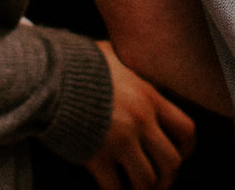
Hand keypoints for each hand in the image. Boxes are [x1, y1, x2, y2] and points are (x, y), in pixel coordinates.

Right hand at [84, 41, 194, 189]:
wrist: (48, 75)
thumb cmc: (78, 64)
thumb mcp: (114, 57)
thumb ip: (132, 70)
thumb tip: (136, 70)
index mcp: (149, 96)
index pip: (186, 130)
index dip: (185, 150)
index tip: (178, 156)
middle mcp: (140, 120)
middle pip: (171, 162)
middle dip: (166, 177)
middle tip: (155, 180)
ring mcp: (120, 140)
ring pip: (147, 180)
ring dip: (142, 188)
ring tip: (132, 186)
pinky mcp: (96, 157)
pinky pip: (115, 188)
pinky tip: (111, 187)